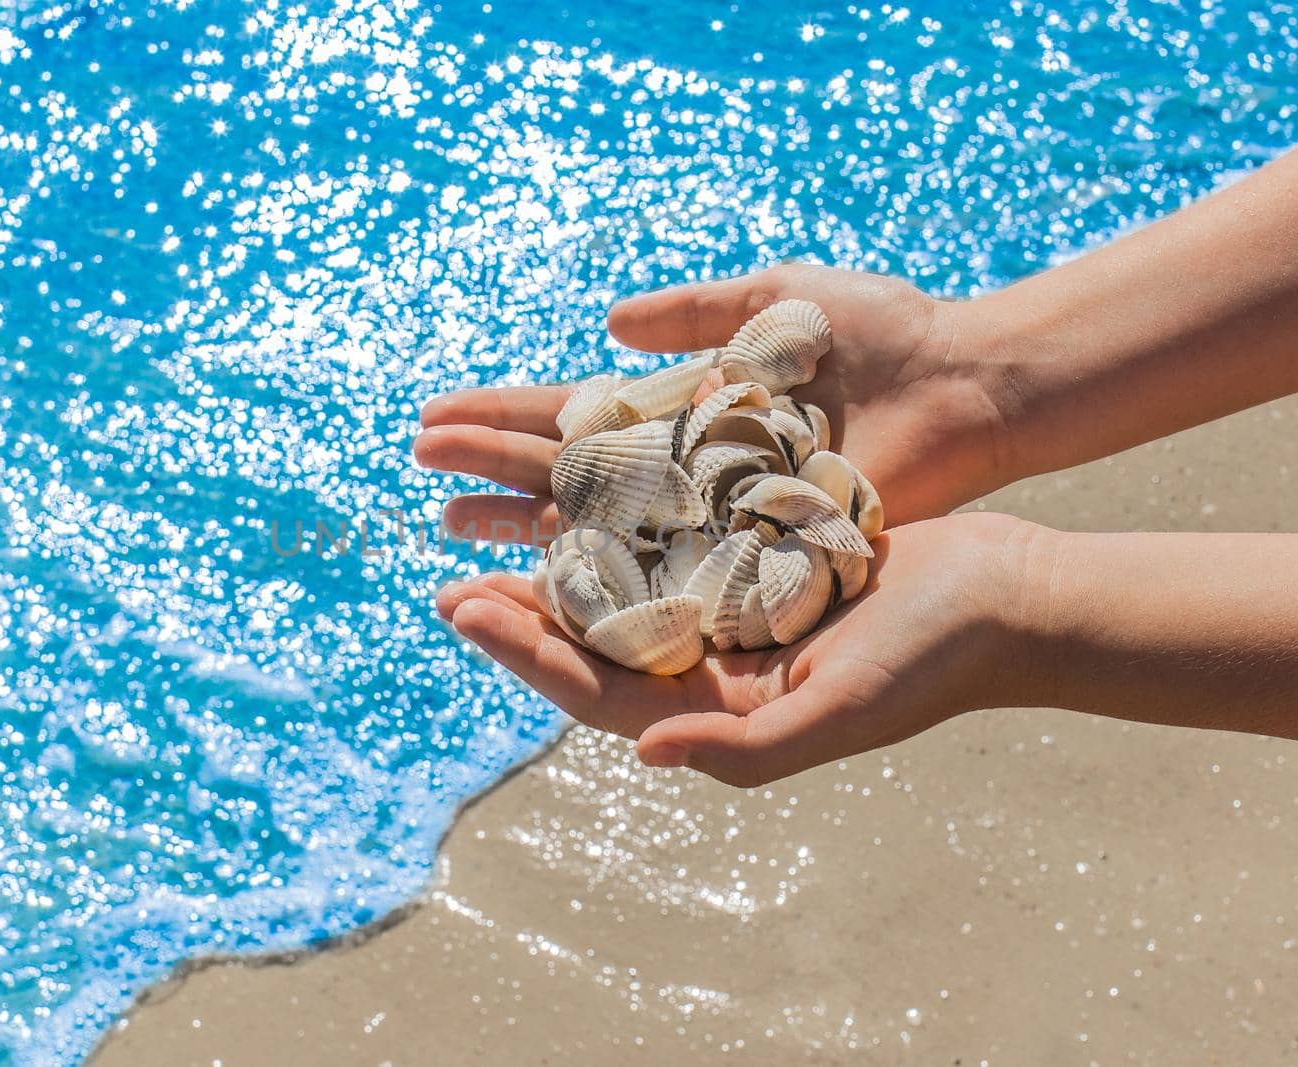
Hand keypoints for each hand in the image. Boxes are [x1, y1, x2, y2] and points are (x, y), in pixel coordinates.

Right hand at [415, 263, 1014, 542]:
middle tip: (422, 476)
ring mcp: (715, 516)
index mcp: (686, 405)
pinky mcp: (754, 554)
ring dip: (525, 532)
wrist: (969, 390)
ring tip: (456, 535)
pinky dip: (605, 581)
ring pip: (601, 531)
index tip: (435, 421)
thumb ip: (696, 310)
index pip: (574, 416)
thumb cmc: (887, 338)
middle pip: (570, 476)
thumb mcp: (780, 298)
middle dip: (494, 475)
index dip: (505, 420)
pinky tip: (543, 589)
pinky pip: (667, 574)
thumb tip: (605, 324)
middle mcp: (687, 468)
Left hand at [437, 513, 1041, 787]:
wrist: (1009, 597)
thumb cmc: (934, 659)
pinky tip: (583, 495)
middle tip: (450, 581)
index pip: (598, 691)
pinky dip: (623, 527)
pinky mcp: (757, 568)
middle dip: (521, 616)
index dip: (526, 653)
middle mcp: (717, 671)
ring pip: (624, 596)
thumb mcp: (843, 708)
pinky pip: (671, 549)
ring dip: (560, 568)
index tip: (463, 608)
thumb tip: (642, 751)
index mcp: (721, 712)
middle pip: (595, 645)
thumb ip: (747, 745)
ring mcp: (735, 620)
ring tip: (496, 535)